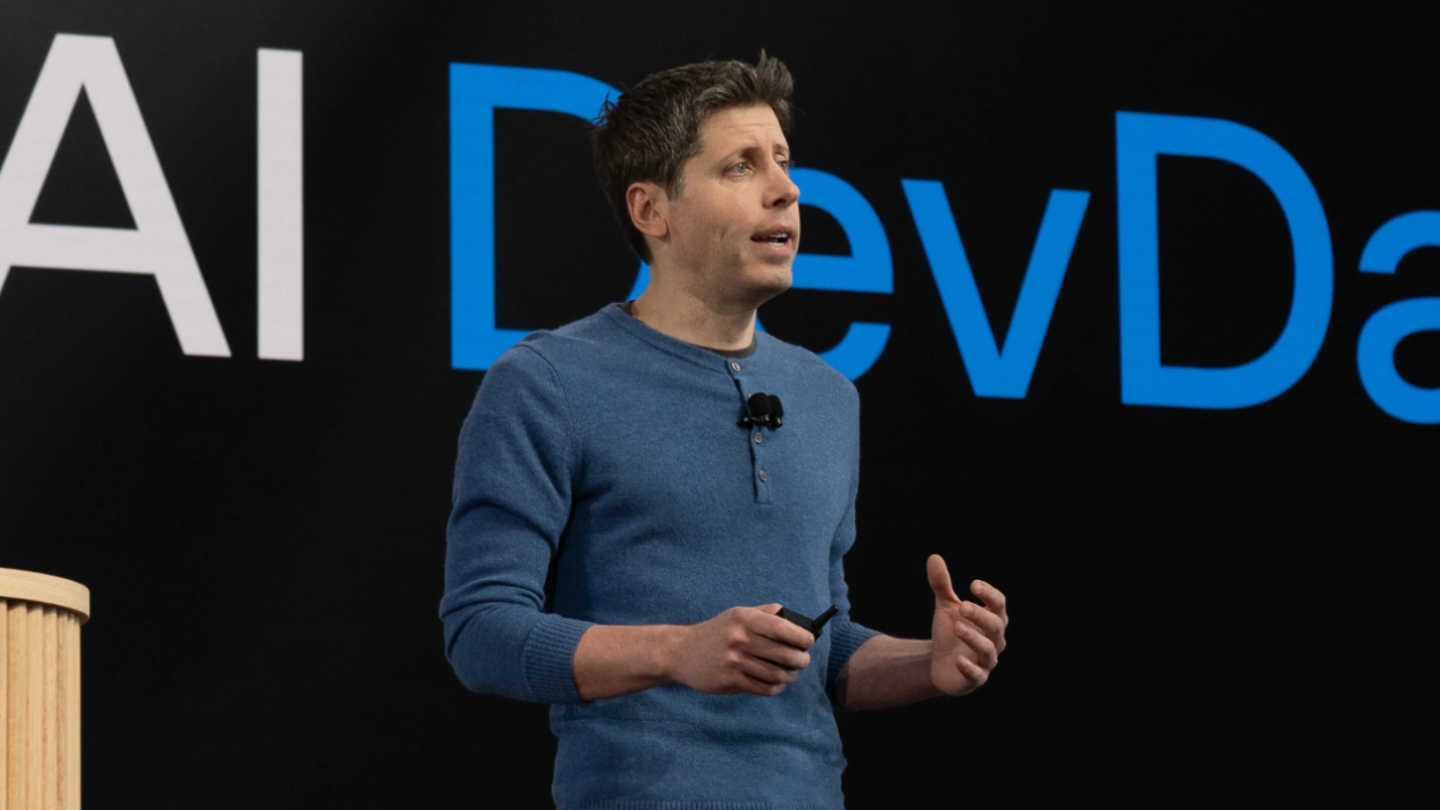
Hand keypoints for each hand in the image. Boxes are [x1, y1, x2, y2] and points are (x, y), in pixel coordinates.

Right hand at [667, 604, 813, 695]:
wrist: (682, 652)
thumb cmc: (716, 632)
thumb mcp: (737, 614)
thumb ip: (765, 613)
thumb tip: (795, 620)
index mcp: (744, 620)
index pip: (782, 629)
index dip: (801, 637)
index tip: (808, 641)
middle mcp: (740, 640)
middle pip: (784, 654)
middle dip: (801, 660)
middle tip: (803, 660)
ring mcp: (736, 662)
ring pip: (777, 674)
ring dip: (789, 676)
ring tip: (790, 673)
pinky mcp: (732, 681)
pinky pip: (764, 688)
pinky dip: (776, 688)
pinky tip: (776, 683)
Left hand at [927, 554, 1007, 695]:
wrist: (941, 663)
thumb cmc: (951, 631)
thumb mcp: (945, 607)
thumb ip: (942, 585)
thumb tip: (933, 557)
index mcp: (991, 619)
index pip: (999, 604)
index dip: (990, 594)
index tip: (973, 585)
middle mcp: (994, 640)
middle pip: (996, 625)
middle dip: (980, 615)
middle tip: (962, 606)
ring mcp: (987, 661)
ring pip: (988, 650)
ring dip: (974, 637)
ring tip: (956, 626)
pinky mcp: (976, 679)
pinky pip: (977, 675)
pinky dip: (969, 668)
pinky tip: (957, 660)